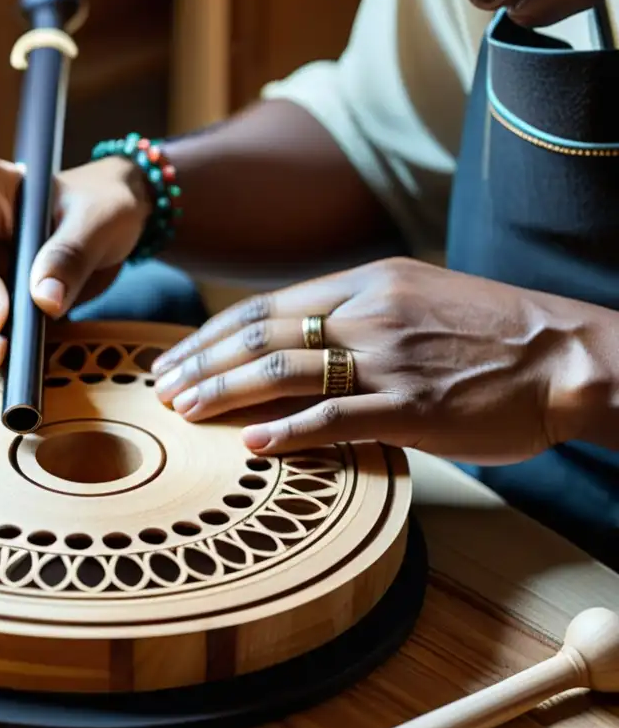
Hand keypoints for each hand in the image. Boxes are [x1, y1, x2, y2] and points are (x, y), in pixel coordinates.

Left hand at [150, 257, 591, 464]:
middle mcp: (368, 313)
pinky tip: (252, 444)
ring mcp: (388, 359)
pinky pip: (335, 417)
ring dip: (225, 391)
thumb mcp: (416, 298)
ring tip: (185, 411)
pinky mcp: (412, 406)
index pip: (265, 305)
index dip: (212, 333)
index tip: (177, 356)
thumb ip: (355, 313)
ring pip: (283, 369)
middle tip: (161, 387)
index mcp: (365, 283)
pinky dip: (287, 430)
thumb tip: (296, 338)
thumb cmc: (491, 333)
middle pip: (260, 333)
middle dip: (202, 362)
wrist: (566, 356)